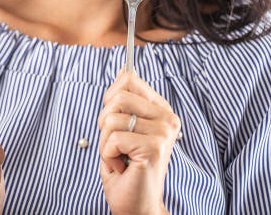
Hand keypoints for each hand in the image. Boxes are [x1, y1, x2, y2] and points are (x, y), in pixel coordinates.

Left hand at [97, 65, 179, 214]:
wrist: (135, 205)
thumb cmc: (126, 168)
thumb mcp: (121, 128)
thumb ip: (124, 100)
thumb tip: (124, 70)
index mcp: (160, 110)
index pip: (128, 79)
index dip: (110, 99)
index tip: (116, 121)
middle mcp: (167, 119)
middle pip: (116, 97)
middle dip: (104, 123)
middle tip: (117, 145)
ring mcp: (163, 133)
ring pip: (111, 119)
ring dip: (105, 143)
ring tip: (121, 157)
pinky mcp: (154, 148)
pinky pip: (113, 139)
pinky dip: (108, 155)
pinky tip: (124, 166)